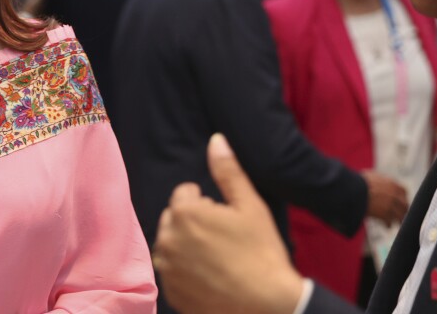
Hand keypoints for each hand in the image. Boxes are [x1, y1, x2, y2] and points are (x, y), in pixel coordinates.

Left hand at [153, 134, 304, 313]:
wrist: (269, 305)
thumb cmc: (261, 253)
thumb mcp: (250, 206)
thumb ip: (228, 171)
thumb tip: (216, 139)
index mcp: (184, 214)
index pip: (185, 195)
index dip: (206, 204)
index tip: (224, 219)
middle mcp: (167, 239)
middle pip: (174, 219)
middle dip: (192, 222)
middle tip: (221, 238)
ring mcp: (168, 269)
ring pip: (171, 245)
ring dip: (186, 245)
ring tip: (216, 257)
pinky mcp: (171, 293)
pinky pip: (172, 272)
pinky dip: (185, 270)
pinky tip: (210, 275)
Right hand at [363, 170, 408, 225]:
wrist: (353, 190)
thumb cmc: (358, 182)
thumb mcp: (371, 176)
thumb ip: (379, 180)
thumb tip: (378, 182)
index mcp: (392, 184)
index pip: (403, 192)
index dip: (402, 197)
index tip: (399, 200)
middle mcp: (395, 195)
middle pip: (405, 205)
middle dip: (403, 210)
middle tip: (400, 213)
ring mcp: (391, 206)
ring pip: (400, 215)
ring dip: (398, 219)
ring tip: (395, 223)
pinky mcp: (385, 215)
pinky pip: (390, 222)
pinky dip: (388, 224)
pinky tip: (387, 226)